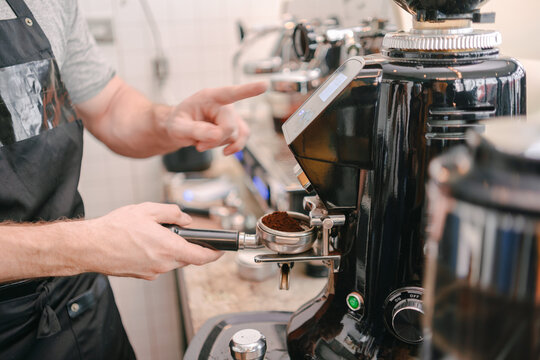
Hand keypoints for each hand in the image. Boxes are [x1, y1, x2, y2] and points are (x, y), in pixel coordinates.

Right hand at [86, 202, 222, 279]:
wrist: (89, 246)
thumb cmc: (115, 228)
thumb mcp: (148, 209)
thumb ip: (172, 213)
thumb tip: (186, 220)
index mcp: (168, 248)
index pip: (201, 257)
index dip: (214, 254)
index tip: (220, 251)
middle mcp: (163, 264)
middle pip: (186, 258)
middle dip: (187, 246)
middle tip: (176, 232)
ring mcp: (152, 272)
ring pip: (172, 261)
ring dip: (170, 249)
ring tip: (152, 235)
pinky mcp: (142, 275)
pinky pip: (158, 265)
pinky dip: (157, 255)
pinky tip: (143, 244)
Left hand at [164, 81, 266, 154]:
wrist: (181, 128)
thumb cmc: (178, 123)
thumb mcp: (178, 127)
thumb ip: (195, 130)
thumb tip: (217, 135)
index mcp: (209, 97)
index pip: (230, 93)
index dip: (248, 90)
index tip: (264, 85)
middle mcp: (224, 104)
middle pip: (229, 127)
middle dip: (214, 140)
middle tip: (198, 145)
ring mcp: (232, 116)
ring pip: (235, 136)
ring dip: (219, 144)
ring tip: (203, 142)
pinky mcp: (236, 127)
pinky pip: (242, 139)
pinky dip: (234, 148)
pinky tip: (225, 151)